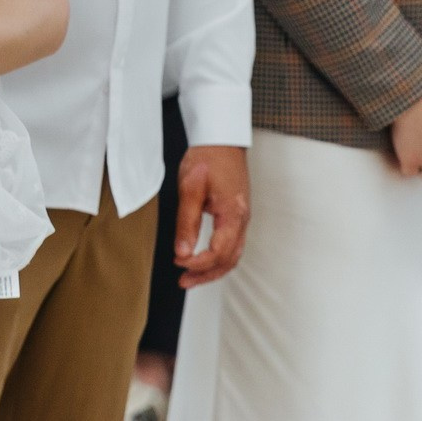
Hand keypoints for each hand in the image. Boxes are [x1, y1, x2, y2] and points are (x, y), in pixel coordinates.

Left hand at [172, 145, 250, 288]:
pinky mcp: (237, 214)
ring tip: (190, 276)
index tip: (179, 263)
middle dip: (206, 274)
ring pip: (232, 254)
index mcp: (233, 215)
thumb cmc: (207, 158)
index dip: (199, 263)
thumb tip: (183, 251)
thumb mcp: (190, 189)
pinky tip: (202, 258)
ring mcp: (242, 218)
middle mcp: (242, 220)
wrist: (221, 139)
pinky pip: (232, 244)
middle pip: (229, 259)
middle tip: (183, 281)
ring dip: (212, 268)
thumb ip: (187, 222)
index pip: (219, 252)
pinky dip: (218, 256)